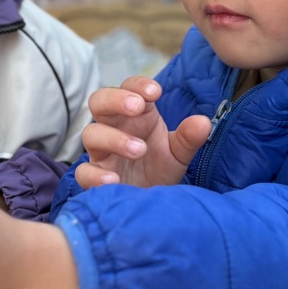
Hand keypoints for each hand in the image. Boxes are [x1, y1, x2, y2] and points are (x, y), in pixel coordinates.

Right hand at [76, 76, 211, 189]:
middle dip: (115, 99)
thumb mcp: (179, 153)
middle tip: (137, 106)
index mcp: (135, 115)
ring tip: (140, 150)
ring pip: (91, 133)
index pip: (129, 88)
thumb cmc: (160, 169)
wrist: (151, 203)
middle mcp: (114, 128)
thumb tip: (203, 123)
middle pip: (99, 101)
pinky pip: (84, 172)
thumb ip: (188, 138)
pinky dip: (95, 175)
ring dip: (114, 138)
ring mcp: (102, 153)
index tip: (156, 92)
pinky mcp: (95, 177)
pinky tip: (114, 180)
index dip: (138, 85)